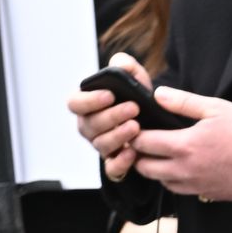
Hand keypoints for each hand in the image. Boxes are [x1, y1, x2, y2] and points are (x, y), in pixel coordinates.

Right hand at [69, 53, 149, 182]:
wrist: (156, 120)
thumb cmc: (137, 96)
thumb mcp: (135, 77)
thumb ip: (126, 66)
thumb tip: (120, 64)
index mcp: (87, 105)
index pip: (75, 103)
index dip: (89, 100)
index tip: (109, 95)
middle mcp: (90, 126)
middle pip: (89, 125)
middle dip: (111, 116)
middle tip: (133, 108)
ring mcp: (101, 145)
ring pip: (100, 145)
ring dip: (118, 136)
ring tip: (137, 126)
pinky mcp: (115, 162)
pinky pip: (111, 168)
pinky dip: (120, 163)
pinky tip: (132, 153)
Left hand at [129, 88, 231, 201]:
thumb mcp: (216, 109)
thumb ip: (183, 102)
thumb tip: (158, 94)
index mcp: (183, 145)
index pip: (143, 144)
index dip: (134, 136)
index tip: (135, 129)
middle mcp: (183, 169)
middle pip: (144, 168)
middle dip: (138, 155)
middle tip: (143, 144)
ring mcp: (194, 185)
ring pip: (160, 181)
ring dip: (155, 170)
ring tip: (161, 156)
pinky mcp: (205, 193)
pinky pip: (179, 190)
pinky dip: (173, 180)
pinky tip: (181, 169)